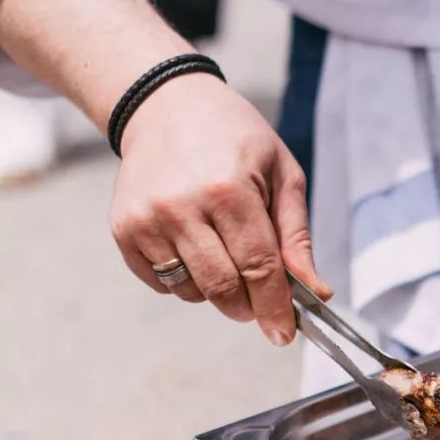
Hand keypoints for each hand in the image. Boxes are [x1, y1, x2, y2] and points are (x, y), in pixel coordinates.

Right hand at [110, 75, 330, 343]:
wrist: (166, 106)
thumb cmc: (234, 138)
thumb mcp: (281, 173)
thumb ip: (296, 237)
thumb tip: (316, 292)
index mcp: (228, 189)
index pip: (258, 267)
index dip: (274, 307)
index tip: (284, 333)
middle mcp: (181, 207)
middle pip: (222, 287)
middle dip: (247, 306)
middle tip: (259, 299)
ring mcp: (146, 220)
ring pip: (191, 291)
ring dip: (216, 290)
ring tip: (223, 251)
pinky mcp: (123, 230)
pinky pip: (162, 283)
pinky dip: (185, 280)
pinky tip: (193, 246)